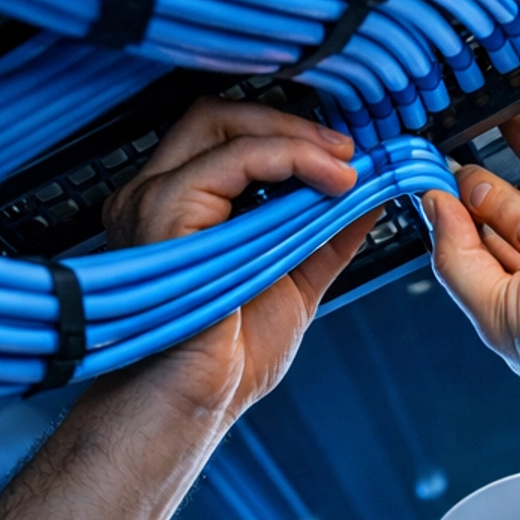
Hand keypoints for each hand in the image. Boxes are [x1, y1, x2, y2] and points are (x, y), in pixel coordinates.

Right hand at [102, 98, 377, 421]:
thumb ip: (324, 235)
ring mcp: (153, 199)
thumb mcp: (294, 280)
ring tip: (346, 168)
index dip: (288, 134)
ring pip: (223, 125)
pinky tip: (327, 180)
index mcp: (181, 209)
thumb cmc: (227, 358)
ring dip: (296, 138)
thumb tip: (366, 196)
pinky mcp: (164, 210)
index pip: (227, 139)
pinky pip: (232, 158)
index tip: (345, 156)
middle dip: (292, 123)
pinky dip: (288, 157)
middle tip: (349, 152)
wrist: (196, 402)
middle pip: (218, 118)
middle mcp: (157, 195)